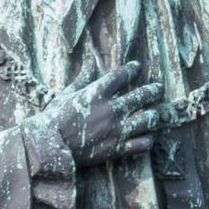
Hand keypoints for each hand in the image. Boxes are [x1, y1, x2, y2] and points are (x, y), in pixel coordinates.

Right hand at [42, 64, 161, 168]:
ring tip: (156, 113)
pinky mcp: (116, 148)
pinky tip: (148, 138)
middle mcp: (111, 109)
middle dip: (152, 91)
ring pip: (146, 119)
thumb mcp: (67, 94)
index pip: (122, 75)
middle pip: (140, 96)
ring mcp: (116, 129)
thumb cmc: (54, 119)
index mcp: (98, 92)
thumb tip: (91, 59)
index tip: (138, 67)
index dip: (132, 69)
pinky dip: (147, 141)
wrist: (50, 146)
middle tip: (158, 88)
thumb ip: (83, 77)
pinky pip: (140, 144)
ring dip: (153, 115)